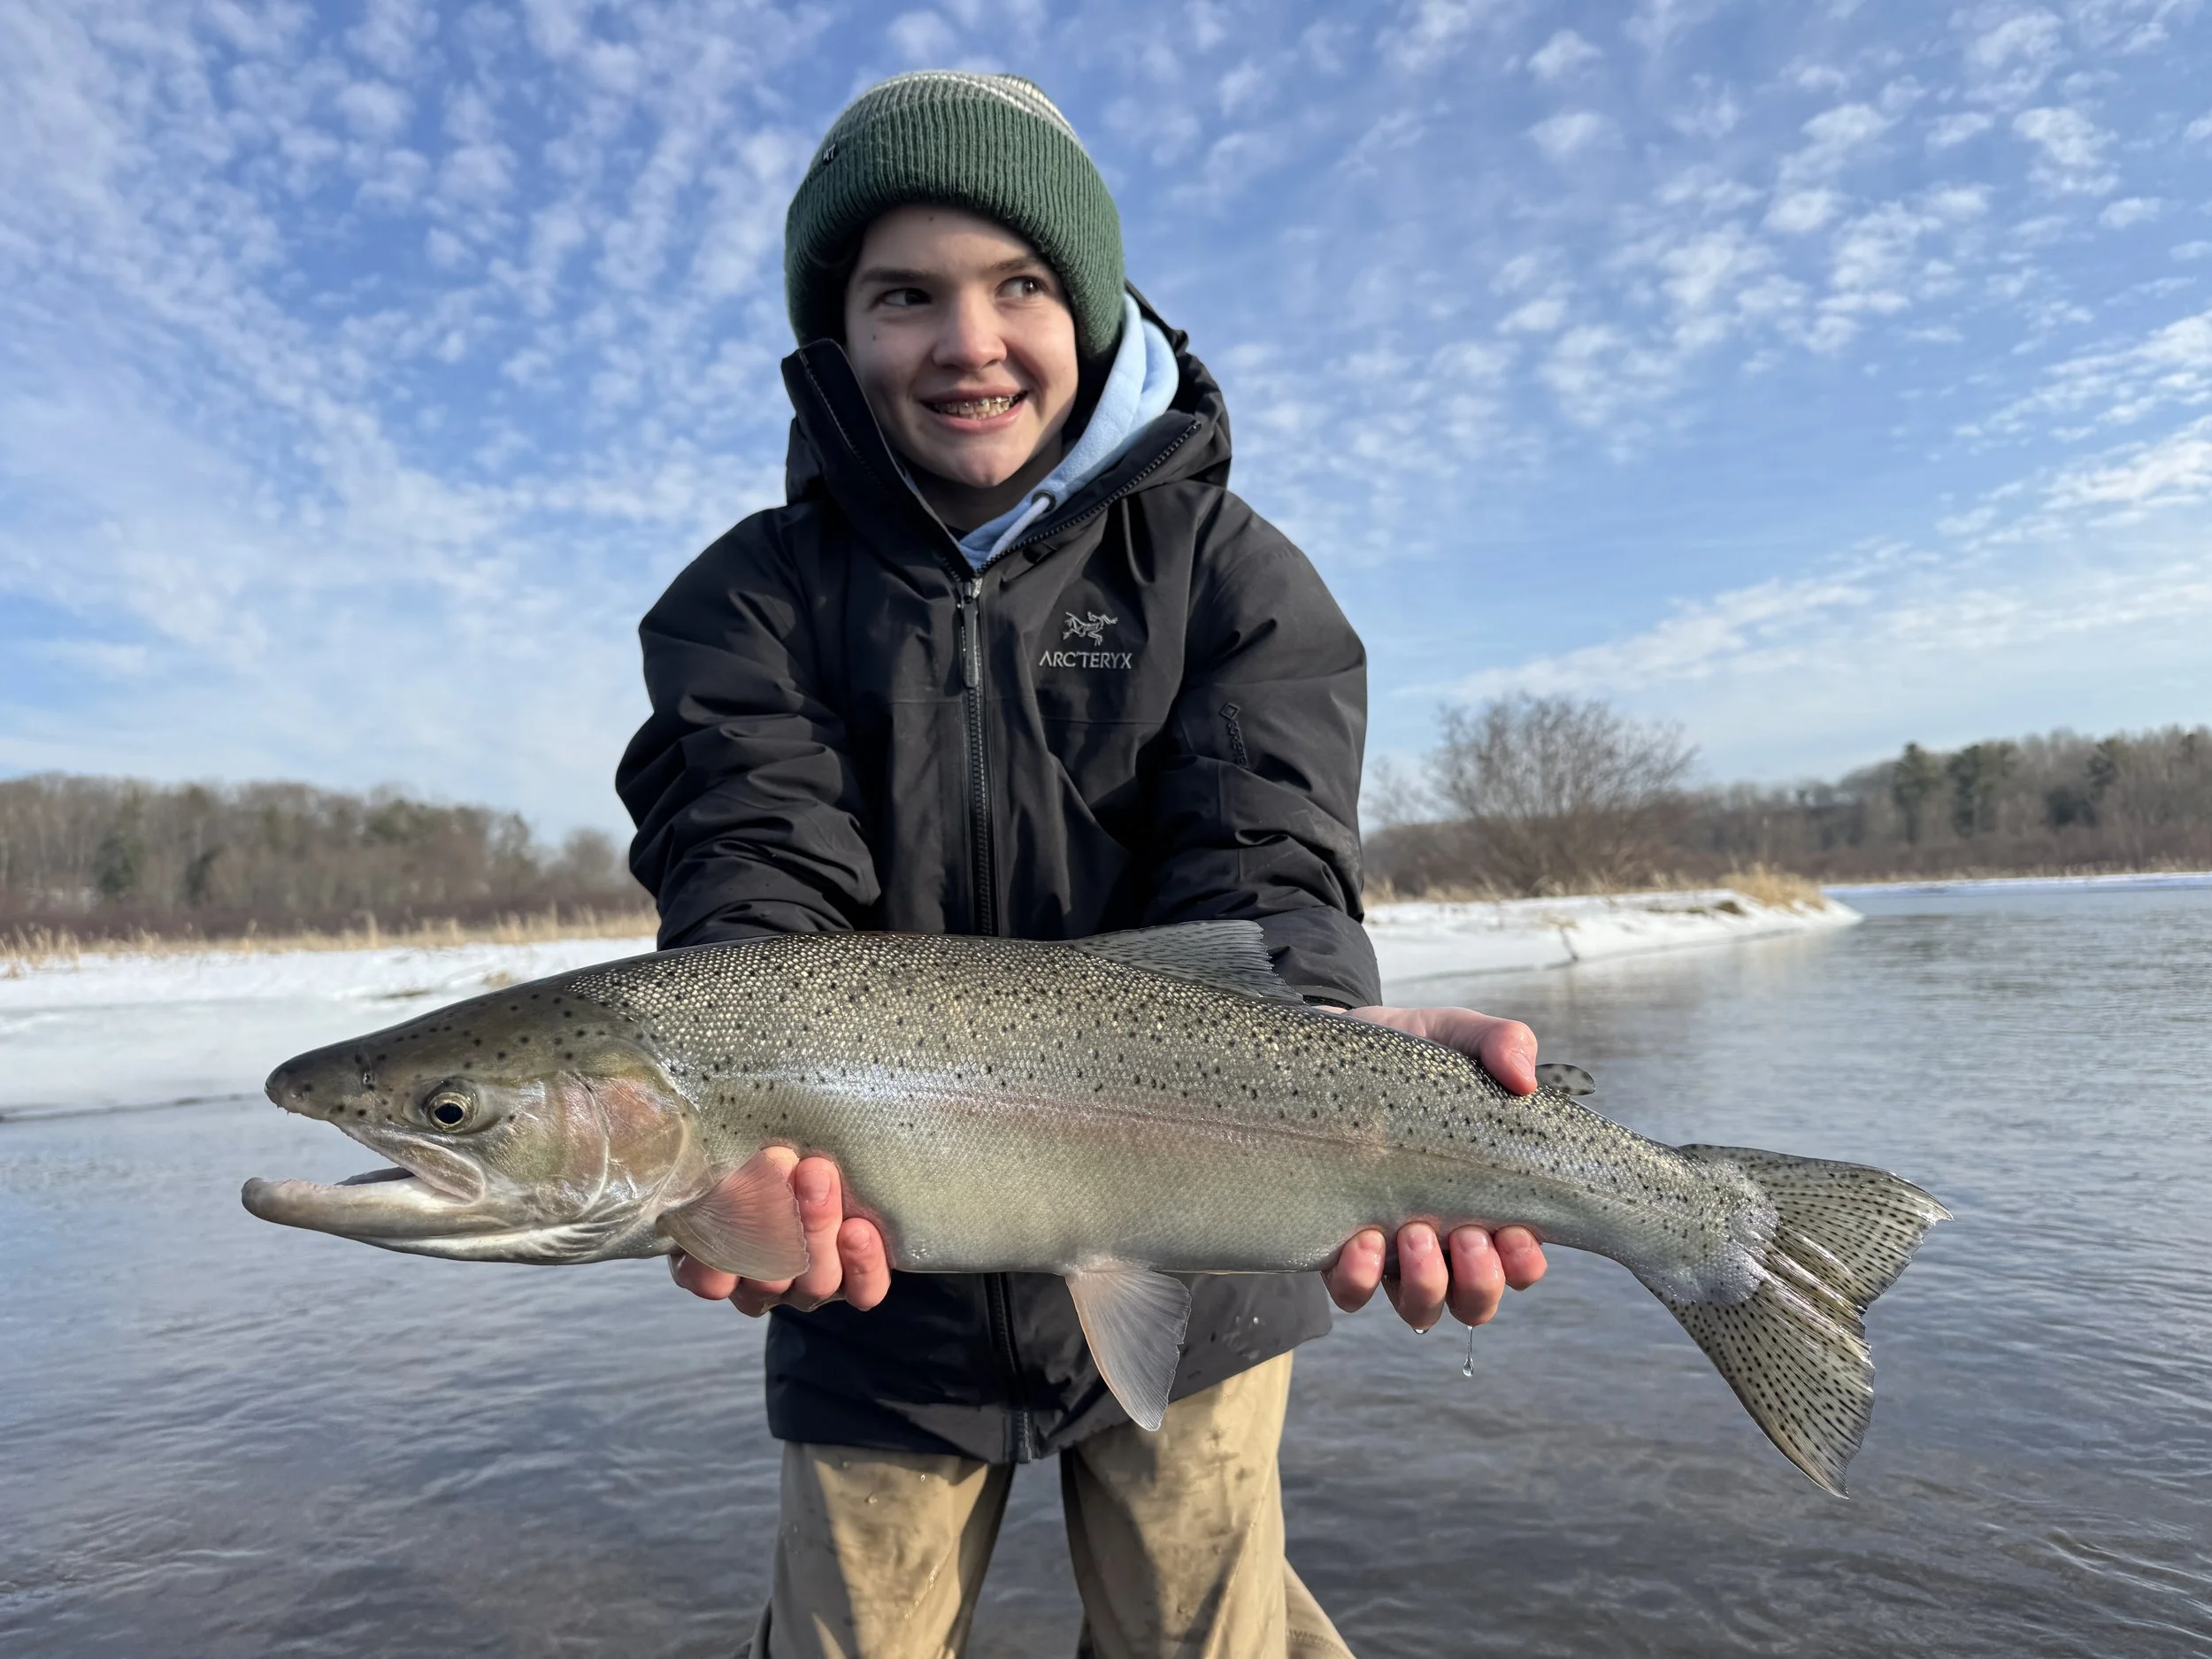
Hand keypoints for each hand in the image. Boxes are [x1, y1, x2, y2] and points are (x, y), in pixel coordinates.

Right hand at [668, 1148, 891, 1315]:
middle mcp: (762, 1283)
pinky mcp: (856, 1280)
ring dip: (816, 1227)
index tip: (718, 1202)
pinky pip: (863, 1291)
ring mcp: (810, 1285)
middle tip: (776, 1159)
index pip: (707, 1280)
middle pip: (765, 1278)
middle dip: (770, 1218)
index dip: (710, 1258)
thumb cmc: (756, 1151)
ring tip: (819, 1174)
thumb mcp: (718, 1147)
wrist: (823, 1157)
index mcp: (718, 1263)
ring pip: (814, 1282)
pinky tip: (860, 1230)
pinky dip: (863, 1265)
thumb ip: (694, 1144)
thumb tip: (641, 1107)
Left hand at [1321, 1004, 1550, 1330]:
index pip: (1520, 1259)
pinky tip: (1360, 1240)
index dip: (1525, 1264)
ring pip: (1421, 1308)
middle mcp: (1441, 1235)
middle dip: (1480, 1281)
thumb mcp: (1453, 1035)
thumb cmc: (1402, 1051)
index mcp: (1481, 1196)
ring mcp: (1389, 1248)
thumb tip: (1526, 1078)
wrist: (1326, 1043)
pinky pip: (1352, 1293)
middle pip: (1475, 1300)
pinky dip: (1360, 1280)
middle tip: (1466, 1234)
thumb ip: (1499, 1042)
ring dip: (1427, 1286)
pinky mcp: (1335, 1245)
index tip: (1517, 1233)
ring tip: (1413, 1234)